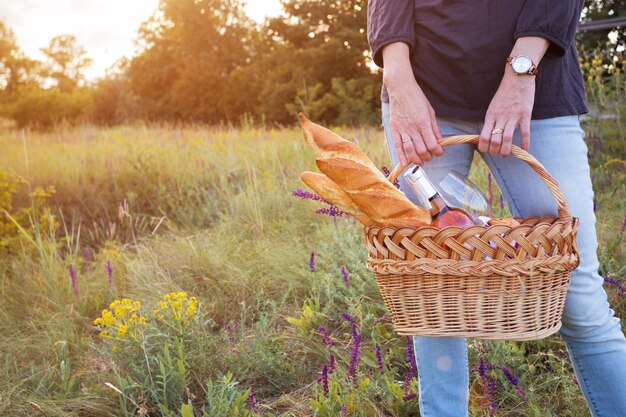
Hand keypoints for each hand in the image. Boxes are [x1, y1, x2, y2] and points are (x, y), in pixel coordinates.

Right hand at [382, 42, 443, 166]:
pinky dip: (400, 156)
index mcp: (423, 122)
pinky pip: (397, 145)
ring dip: (416, 159)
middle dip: (428, 156)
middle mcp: (413, 128)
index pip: (432, 143)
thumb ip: (434, 127)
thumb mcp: (430, 110)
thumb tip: (439, 140)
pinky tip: (403, 163)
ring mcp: (402, 129)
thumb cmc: (417, 97)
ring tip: (420, 162)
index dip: (438, 151)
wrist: (400, 88)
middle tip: (430, 156)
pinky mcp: (394, 128)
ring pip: (409, 150)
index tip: (440, 152)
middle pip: (421, 149)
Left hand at [479, 69, 534, 156]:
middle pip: (494, 140)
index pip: (483, 136)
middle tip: (497, 154)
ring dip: (506, 150)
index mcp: (491, 115)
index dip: (483, 147)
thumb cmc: (505, 93)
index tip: (486, 150)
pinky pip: (525, 132)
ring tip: (506, 155)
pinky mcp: (525, 114)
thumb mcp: (494, 106)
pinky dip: (525, 143)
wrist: (518, 77)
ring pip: (507, 138)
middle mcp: (500, 117)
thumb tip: (489, 135)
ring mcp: (513, 116)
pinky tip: (524, 150)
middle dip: (494, 151)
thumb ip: (492, 119)